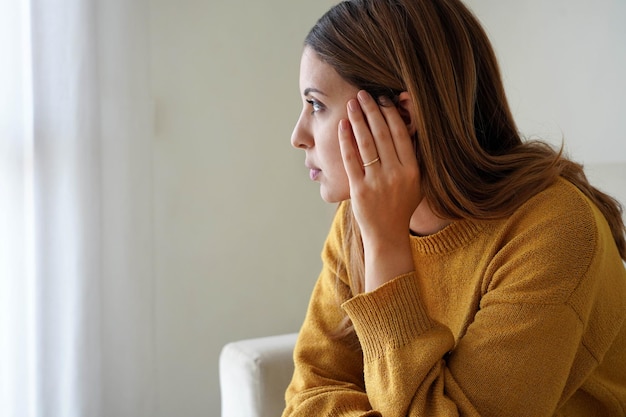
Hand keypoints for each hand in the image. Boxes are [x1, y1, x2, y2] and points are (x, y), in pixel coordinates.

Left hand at [338, 90, 420, 290]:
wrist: (387, 234)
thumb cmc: (401, 206)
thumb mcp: (417, 182)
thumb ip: (414, 157)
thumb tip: (408, 126)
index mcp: (412, 170)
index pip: (401, 134)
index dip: (391, 114)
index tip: (382, 99)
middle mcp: (396, 174)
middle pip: (382, 134)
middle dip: (371, 110)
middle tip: (363, 93)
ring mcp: (377, 183)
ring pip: (366, 144)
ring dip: (358, 120)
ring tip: (351, 103)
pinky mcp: (359, 190)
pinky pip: (351, 161)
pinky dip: (346, 141)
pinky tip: (342, 126)